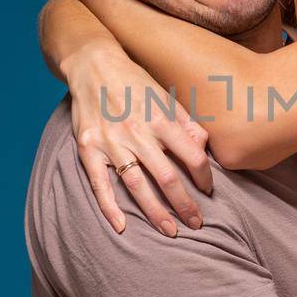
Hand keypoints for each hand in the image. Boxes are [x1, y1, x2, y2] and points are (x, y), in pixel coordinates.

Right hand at [68, 43, 214, 236]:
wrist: (93, 65)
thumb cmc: (135, 83)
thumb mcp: (166, 97)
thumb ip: (187, 124)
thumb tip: (204, 149)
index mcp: (161, 119)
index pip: (191, 156)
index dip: (204, 178)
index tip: (208, 192)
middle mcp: (137, 132)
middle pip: (167, 177)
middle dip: (185, 205)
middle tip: (196, 224)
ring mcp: (111, 142)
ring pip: (137, 185)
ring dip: (155, 212)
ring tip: (170, 231)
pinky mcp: (88, 148)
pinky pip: (99, 183)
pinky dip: (109, 207)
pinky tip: (122, 226)